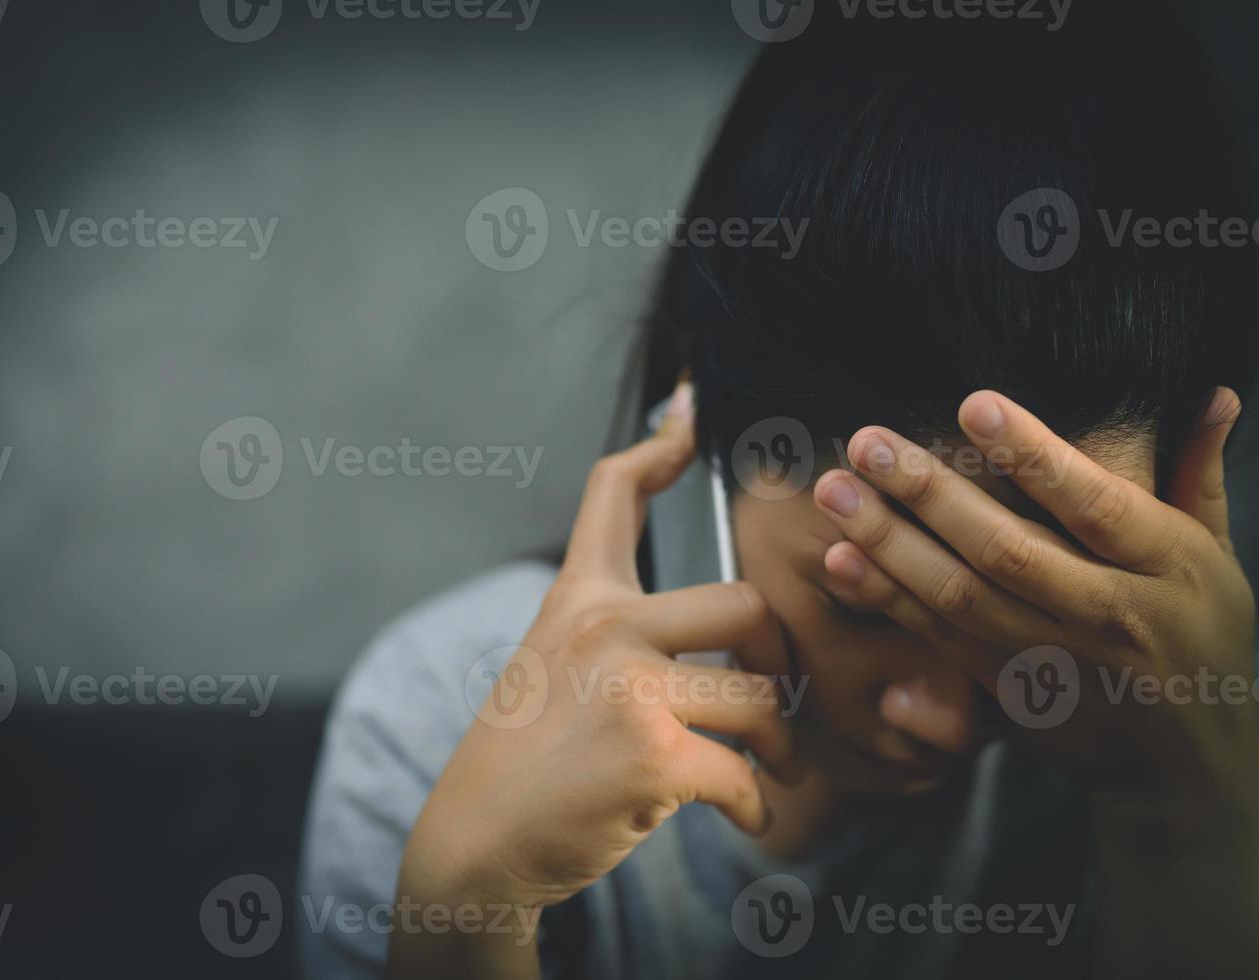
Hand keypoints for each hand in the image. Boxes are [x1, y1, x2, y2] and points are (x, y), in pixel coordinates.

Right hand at [399, 383, 802, 919]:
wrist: (476, 843)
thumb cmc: (523, 758)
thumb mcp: (549, 665)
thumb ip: (612, 631)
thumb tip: (706, 623)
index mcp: (578, 600)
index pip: (613, 494)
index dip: (658, 445)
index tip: (686, 413)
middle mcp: (604, 629)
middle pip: (747, 603)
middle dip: (781, 656)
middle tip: (772, 694)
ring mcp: (630, 689)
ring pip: (761, 698)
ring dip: (778, 747)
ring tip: (766, 770)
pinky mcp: (654, 757)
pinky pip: (747, 774)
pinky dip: (757, 805)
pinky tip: (744, 813)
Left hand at [810, 388, 1258, 811]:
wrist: (1178, 766)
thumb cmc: (1199, 637)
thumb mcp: (1218, 559)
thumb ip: (1197, 475)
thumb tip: (1214, 394)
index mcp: (1169, 569)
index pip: (1097, 506)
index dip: (1035, 456)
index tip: (973, 404)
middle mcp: (1109, 614)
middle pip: (1009, 551)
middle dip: (931, 494)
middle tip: (868, 441)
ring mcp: (1053, 658)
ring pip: (961, 598)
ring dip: (889, 543)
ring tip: (834, 490)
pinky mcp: (1009, 687)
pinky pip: (939, 637)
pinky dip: (887, 599)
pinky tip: (839, 559)